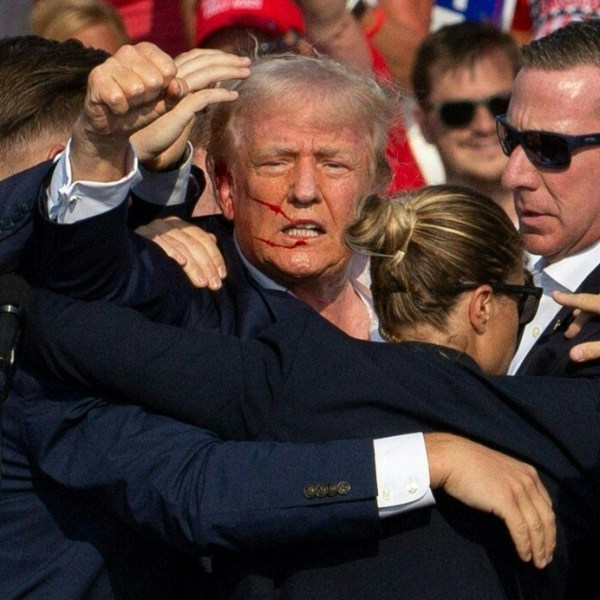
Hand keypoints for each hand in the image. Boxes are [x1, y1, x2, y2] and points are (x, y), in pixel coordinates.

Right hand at [71, 42, 185, 181]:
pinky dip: (120, 109)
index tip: (154, 93)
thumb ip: (177, 93)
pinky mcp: (96, 78)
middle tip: (138, 100)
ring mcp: (110, 63)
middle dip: (149, 97)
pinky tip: (115, 106)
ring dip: (134, 103)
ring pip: (136, 89)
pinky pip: (118, 98)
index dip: (165, 89)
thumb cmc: (142, 109)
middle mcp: (128, 51)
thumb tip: (177, 85)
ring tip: (127, 102)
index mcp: (147, 51)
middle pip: (154, 80)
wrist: (115, 127)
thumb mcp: (165, 102)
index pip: (169, 69)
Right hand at [131, 48, 250, 170]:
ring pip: (205, 73)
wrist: (140, 143)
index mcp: (171, 74)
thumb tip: (213, 83)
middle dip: (228, 60)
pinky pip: (203, 97)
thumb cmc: (159, 124)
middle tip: (247, 62)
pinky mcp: (178, 108)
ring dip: (229, 71)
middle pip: (203, 61)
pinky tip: (234, 96)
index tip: (235, 59)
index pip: (197, 56)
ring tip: (246, 73)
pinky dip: (220, 95)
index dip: (217, 55)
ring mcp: (174, 91)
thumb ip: (192, 91)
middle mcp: (172, 78)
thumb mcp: (178, 103)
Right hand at [136, 217, 225, 288]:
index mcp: (179, 225)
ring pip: (181, 245)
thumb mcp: (178, 248)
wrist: (124, 254)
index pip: (203, 238)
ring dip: (194, 266)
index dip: (215, 257)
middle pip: (194, 243)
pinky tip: (182, 263)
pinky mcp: (143, 235)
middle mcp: (169, 224)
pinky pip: (161, 243)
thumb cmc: (155, 254)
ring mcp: (155, 228)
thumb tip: (212, 239)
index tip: (222, 275)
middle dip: (208, 265)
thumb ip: (195, 243)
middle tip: (214, 284)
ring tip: (202, 283)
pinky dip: (172, 252)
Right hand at [425, 432, 554, 568]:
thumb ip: (512, 484)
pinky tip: (524, 556)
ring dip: (539, 548)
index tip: (547, 541)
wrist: (452, 458)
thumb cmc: (470, 464)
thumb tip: (516, 506)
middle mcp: (527, 481)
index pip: (547, 505)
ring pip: (536, 526)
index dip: (549, 527)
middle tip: (546, 558)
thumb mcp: (500, 471)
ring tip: (538, 563)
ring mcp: (517, 491)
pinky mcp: (505, 501)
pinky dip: (524, 545)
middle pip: (546, 517)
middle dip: (549, 541)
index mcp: (528, 473)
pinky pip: (520, 529)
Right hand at [552, 291, 599, 361]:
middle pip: (592, 303)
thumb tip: (571, 355)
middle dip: (579, 318)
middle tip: (570, 335)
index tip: (554, 294)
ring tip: (582, 330)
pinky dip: (599, 314)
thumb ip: (593, 349)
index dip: (568, 299)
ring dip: (590, 316)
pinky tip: (598, 324)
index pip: (583, 300)